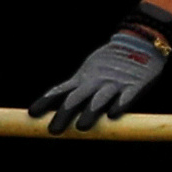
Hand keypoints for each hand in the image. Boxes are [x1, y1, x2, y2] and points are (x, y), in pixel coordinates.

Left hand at [33, 20, 171, 132]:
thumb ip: (80, 85)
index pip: (60, 91)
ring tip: (82, 126)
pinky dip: (120, 105)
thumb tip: (61, 105)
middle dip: (63, 115)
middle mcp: (96, 81)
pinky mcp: (135, 85)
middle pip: (76, 99)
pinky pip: (127, 96)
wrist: (139, 40)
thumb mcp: (91, 69)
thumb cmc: (113, 60)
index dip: (45, 102)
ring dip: (89, 112)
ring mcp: (115, 83)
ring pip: (99, 100)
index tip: (31, 114)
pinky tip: (114, 115)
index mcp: (83, 78)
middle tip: (53, 131)